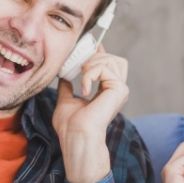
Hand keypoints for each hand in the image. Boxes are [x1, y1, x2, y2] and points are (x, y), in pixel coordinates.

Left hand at [52, 45, 128, 182]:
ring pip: (112, 60)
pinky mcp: (119, 90)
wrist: (76, 137)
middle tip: (79, 64)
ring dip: (92, 64)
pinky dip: (90, 74)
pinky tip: (84, 89)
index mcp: (106, 92)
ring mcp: (120, 90)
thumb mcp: (65, 101)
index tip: (89, 45)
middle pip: (115, 59)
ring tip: (82, 78)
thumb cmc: (71, 126)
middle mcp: (116, 90)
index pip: (109, 65)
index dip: (100, 52)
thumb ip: (67, 88)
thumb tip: (63, 76)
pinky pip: (105, 68)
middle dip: (96, 56)